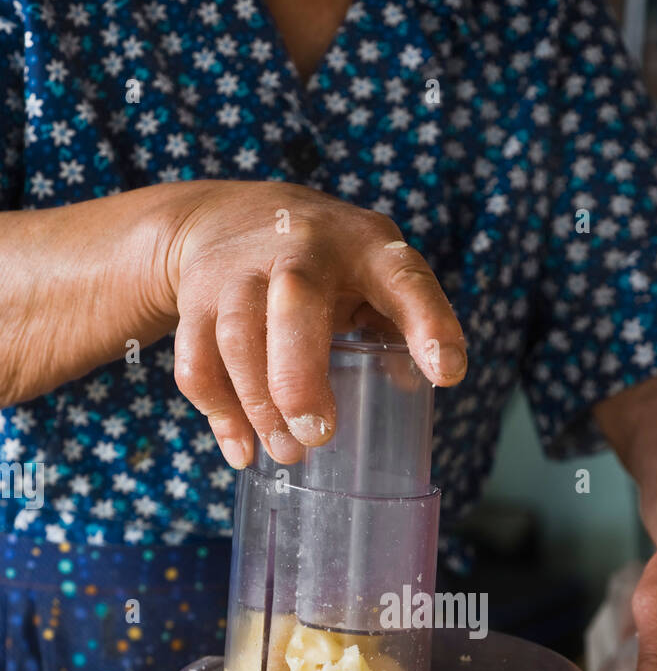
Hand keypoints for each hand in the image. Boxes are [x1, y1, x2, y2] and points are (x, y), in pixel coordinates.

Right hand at [158, 180, 466, 466]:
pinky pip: (197, 362)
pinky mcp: (195, 298)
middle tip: (319, 434)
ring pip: (237, 338)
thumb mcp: (372, 272)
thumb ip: (396, 322)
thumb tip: (420, 386)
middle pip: (294, 304)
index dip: (428, 322)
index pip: (404, 278)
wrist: (227, 216)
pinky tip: (243, 450)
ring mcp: (239, 270)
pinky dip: (219, 413)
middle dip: (301, 376)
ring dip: (260, 406)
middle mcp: (300, 248)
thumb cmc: (325, 262)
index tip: (447, 372)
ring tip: (289, 454)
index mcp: (365, 246)